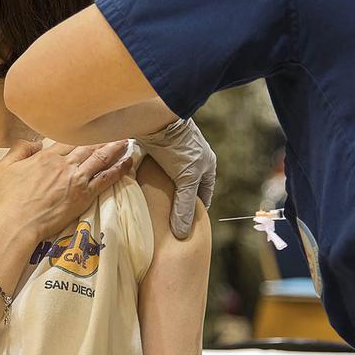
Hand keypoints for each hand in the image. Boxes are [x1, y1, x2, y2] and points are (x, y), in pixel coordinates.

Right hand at [0, 140, 132, 242]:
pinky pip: (106, 178)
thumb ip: (20, 149)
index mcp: (46, 156)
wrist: (16, 224)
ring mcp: (76, 179)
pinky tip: (128, 162)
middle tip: (117, 130)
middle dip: (103, 137)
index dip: (83, 133)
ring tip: (126, 141)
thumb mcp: (5, 167)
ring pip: (101, 158)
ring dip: (115, 148)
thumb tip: (36, 142)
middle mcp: (64, 164)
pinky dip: (119, 169)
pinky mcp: (84, 196)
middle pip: (89, 146)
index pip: (70, 139)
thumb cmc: (7, 199)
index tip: (92, 129)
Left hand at [136, 118, 216, 239]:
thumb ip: (183, 206)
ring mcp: (178, 152)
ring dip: (166, 191)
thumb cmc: (178, 148)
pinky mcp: (162, 148)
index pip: (205, 193)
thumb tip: (182, 234)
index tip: (187, 225)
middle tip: (170, 219)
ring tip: (157, 207)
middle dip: (180, 201)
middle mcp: (195, 158)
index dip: (196, 209)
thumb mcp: (185, 180)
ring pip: (174, 178)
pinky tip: (146, 189)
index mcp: (208, 165)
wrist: (158, 120)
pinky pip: (160, 169)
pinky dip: (155, 180)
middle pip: (189, 186)